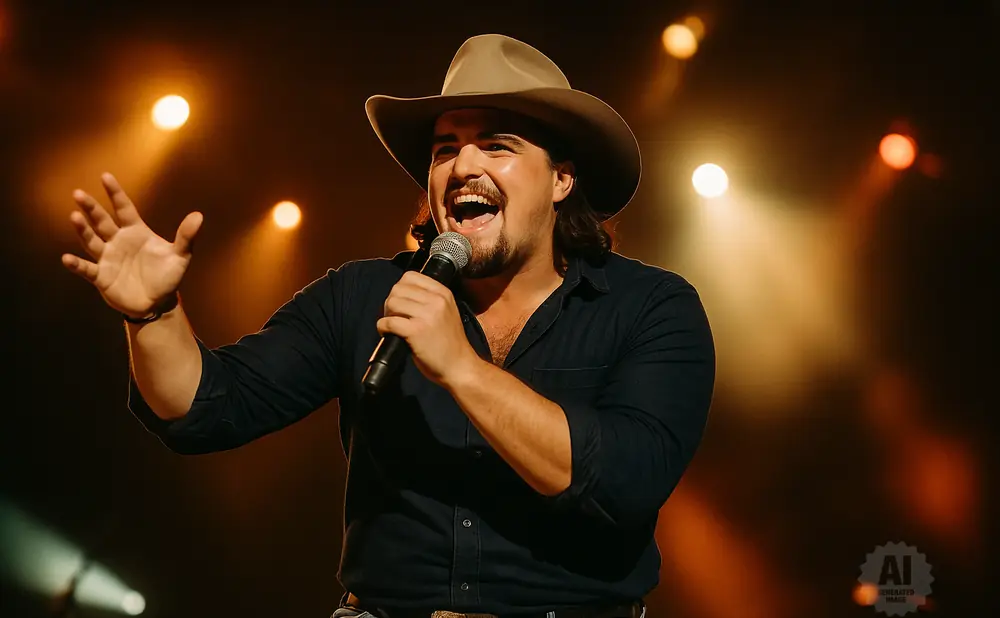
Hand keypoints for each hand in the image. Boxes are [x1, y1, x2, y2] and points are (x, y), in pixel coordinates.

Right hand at [61, 173, 202, 318]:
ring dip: (83, 230)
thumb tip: (199, 215)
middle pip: (102, 221)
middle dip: (91, 208)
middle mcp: (118, 241)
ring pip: (92, 241)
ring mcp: (108, 258)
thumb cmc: (167, 276)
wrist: (158, 302)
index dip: (115, 194)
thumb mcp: (180, 256)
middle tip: (78, 194)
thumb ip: (186, 236)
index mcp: (136, 232)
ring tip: (74, 217)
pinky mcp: (102, 277)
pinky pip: (87, 269)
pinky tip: (67, 258)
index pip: (124, 209)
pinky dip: (76, 265)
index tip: (105, 177)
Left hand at [376, 271, 480, 386]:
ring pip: (392, 302)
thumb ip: (428, 300)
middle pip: (398, 288)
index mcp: (443, 293)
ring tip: (393, 327)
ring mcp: (426, 315)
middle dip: (391, 302)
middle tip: (394, 317)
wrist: (459, 366)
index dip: (400, 289)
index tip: (401, 304)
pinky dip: (383, 328)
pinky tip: (388, 334)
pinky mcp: (416, 331)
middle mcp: (436, 300)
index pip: (410, 276)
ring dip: (386, 315)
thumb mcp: (447, 312)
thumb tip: (399, 295)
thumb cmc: (449, 343)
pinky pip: (388, 322)